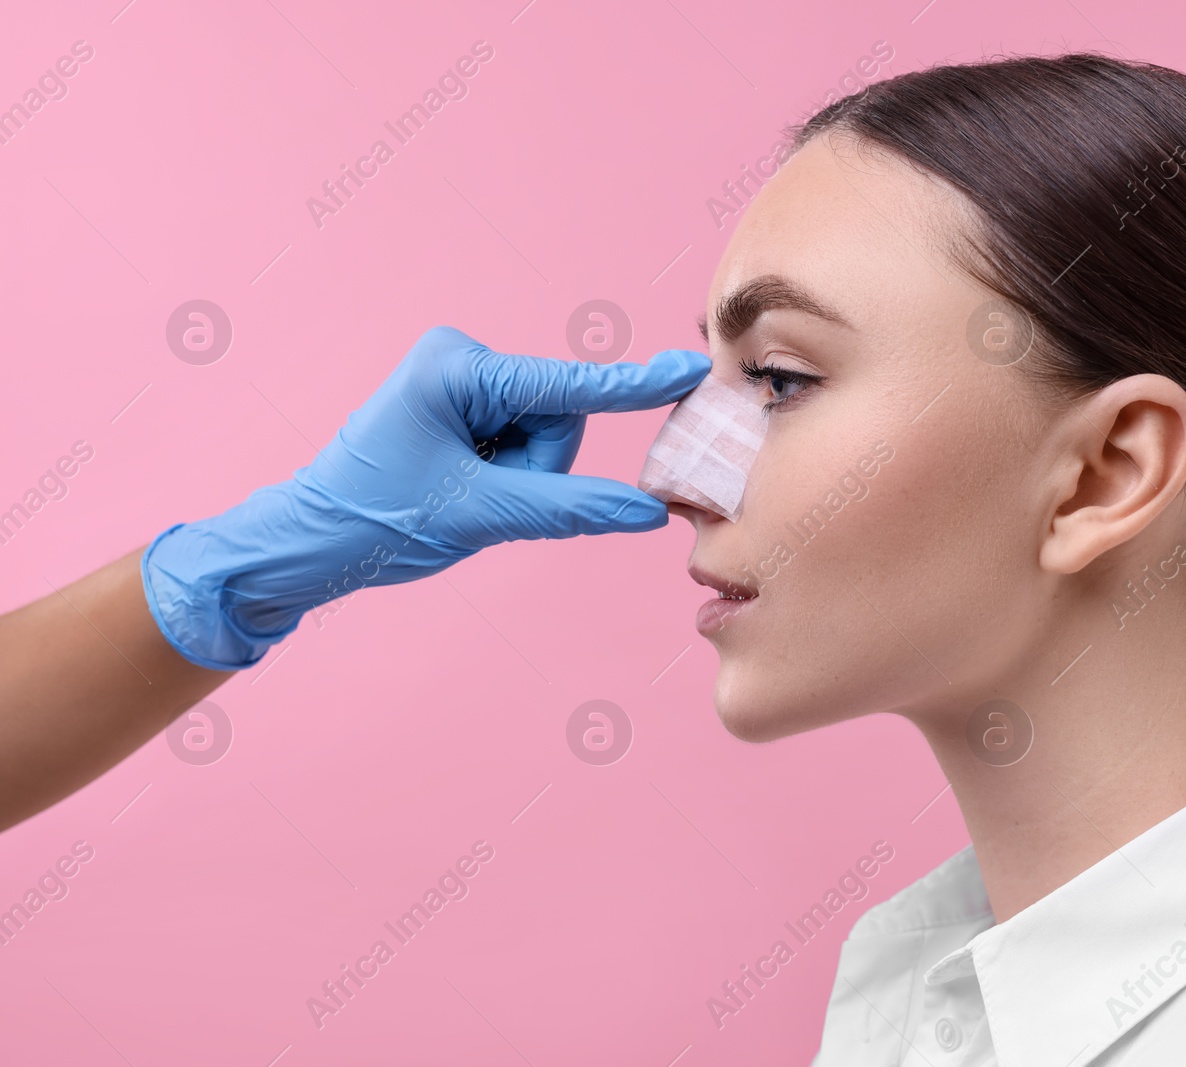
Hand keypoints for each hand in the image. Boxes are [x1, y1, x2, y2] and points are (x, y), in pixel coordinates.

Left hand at [142, 326, 709, 668]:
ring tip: (462, 496)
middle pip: (558, 419)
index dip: (633, 387)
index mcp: (456, 369)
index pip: (565, 388)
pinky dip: (507, 477)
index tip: (690, 368)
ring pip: (546, 438)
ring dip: (521, 479)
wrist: (307, 545)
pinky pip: (523, 446)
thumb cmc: (375, 522)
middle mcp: (461, 363)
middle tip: (480, 498)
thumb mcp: (479, 516)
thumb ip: (570, 509)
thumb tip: (647, 512)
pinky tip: (460, 490)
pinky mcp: (462, 411)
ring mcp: (461, 386)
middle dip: (537, 469)